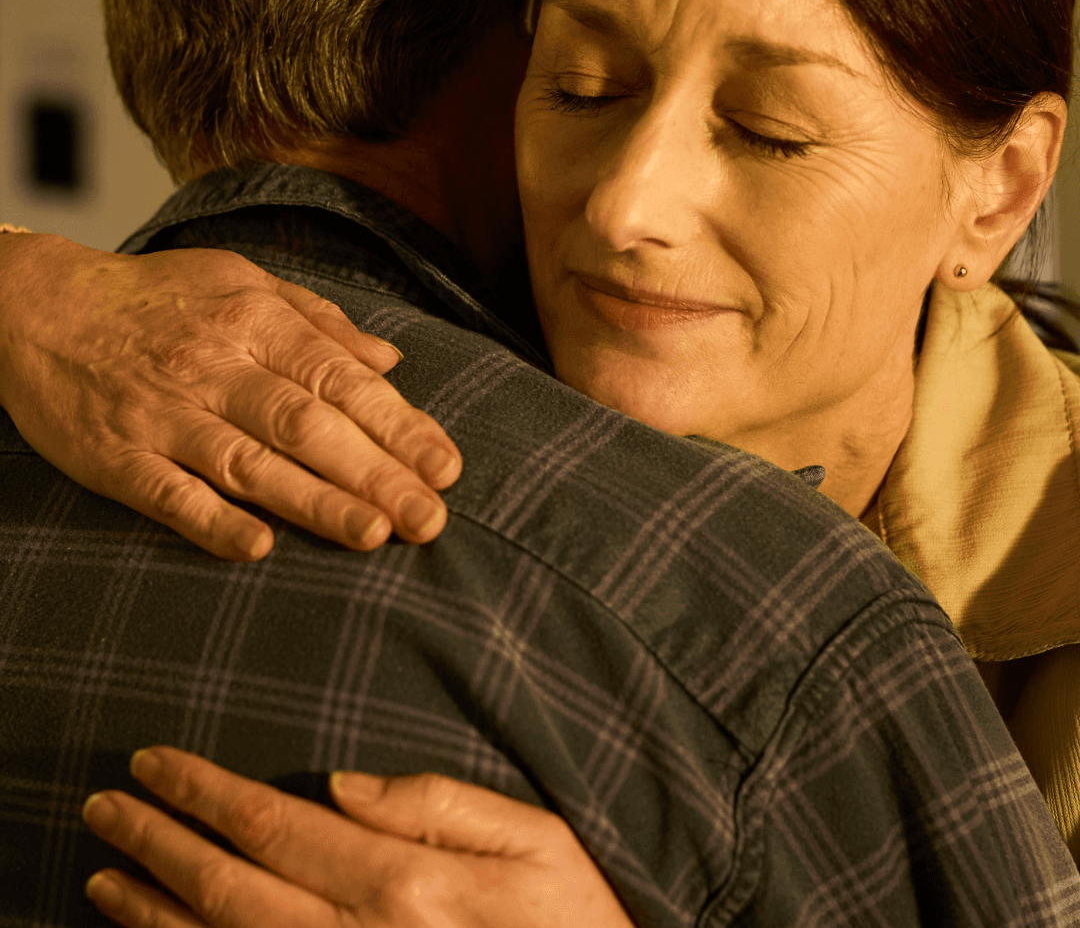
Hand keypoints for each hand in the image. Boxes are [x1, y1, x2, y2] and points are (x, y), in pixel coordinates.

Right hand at [0, 234, 459, 558]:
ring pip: (249, 464)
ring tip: (373, 534)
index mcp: (255, 323)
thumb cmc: (158, 298)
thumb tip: (390, 362)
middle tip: (430, 519)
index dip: (398, 425)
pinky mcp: (115, 455)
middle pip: (307, 426)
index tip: (445, 465)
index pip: (341, 379)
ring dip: (314, 503)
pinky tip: (259, 548)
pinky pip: (168, 494)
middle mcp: (215, 367)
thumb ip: (320, 322)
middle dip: (376, 474)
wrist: (39, 306)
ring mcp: (163, 414)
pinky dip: (212, 521)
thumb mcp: (243, 283)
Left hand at [82, 747, 633, 927]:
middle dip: (161, 844)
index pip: (281, 828)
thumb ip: (438, 803)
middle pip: (235, 891)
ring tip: (105, 874)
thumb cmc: (578, 915)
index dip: (209, 793)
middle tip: (106, 804)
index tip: (155, 762)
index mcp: (410, 886)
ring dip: (157, 912)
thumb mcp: (535, 837)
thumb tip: (342, 785)